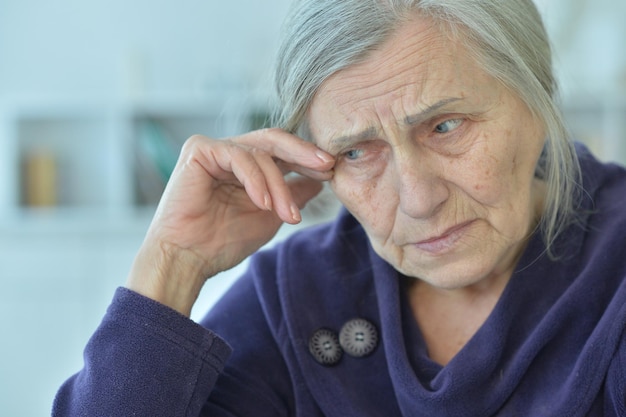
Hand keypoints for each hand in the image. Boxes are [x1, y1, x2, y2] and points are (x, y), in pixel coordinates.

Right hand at [126, 128, 334, 315]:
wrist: (188, 259)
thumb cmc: (222, 242)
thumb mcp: (270, 216)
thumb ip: (292, 194)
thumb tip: (321, 181)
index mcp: (245, 166)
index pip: (281, 152)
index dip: (307, 160)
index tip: (332, 171)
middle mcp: (229, 152)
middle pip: (274, 140)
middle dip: (303, 154)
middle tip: (326, 166)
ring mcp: (214, 149)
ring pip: (260, 153)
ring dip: (279, 185)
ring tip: (288, 215)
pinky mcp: (199, 150)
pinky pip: (238, 156)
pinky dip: (255, 180)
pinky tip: (263, 204)